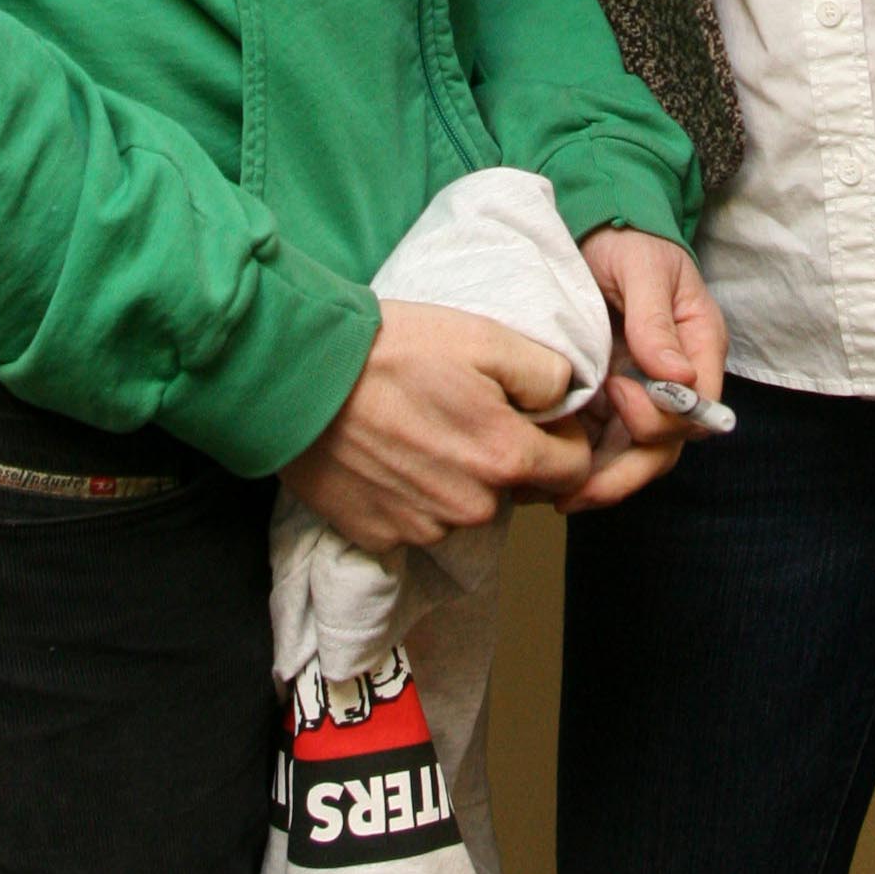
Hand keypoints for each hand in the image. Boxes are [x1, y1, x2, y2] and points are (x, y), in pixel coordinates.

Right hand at [280, 298, 593, 553]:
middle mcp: (471, 506)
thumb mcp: (484, 337)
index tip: (531, 410)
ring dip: (456, 472)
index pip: (574, 468)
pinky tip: (388, 451)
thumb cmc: (390, 351)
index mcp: (504, 458)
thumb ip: (546, 373)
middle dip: (504, 451)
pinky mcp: (380, 536)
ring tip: (416, 423)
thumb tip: (569, 398)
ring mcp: (423, 528)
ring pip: (466, 504)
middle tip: (461, 405)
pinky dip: (411, 491)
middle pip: (516, 487)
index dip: (563, 434)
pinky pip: (418, 519)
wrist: (299, 379)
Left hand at [565, 224, 729, 513]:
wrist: (593, 224)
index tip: (616, 391)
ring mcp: (641, 393)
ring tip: (553, 493)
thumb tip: (676, 378)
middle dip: (622, 474)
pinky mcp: (608, 399)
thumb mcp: (642, 269)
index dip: (659, 418)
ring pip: (631, 457)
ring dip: (599, 481)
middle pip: (663, 448)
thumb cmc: (627, 239)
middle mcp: (676, 381)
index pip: (695, 411)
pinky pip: (602, 445)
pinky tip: (546, 475)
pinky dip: (581, 465)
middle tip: (573, 480)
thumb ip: (655, 321)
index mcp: (698, 348)